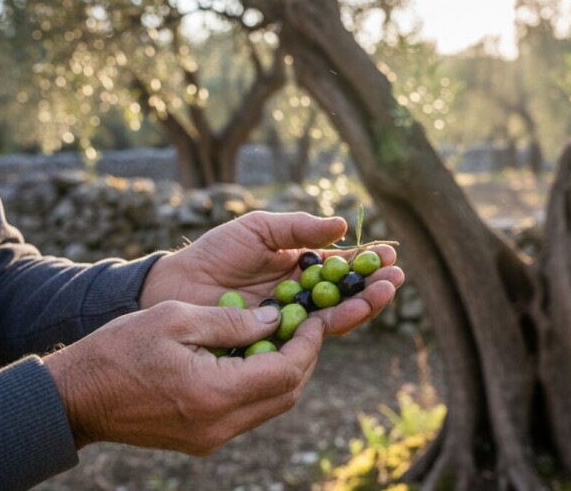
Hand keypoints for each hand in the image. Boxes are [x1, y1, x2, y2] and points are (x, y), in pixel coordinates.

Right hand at [44, 300, 322, 453]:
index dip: (308, 343)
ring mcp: (211, 438)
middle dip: (304, 358)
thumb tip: (276, 319)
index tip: (316, 317)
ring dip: (285, 373)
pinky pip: (248, 413)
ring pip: (271, 406)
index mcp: (214, 394)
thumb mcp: (177, 319)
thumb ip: (232, 321)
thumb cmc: (119, 349)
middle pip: (287, 394)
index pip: (285, 372)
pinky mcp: (202, 440)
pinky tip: (255, 358)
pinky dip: (261, 385)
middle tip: (307, 326)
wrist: (76, 397)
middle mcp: (219, 425)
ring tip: (284, 337)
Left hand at [139, 211, 403, 335]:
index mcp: (297, 268)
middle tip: (395, 280)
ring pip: (333, 317)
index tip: (388, 256)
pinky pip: (308, 337)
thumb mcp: (258, 229)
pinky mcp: (276, 343)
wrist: (175, 287)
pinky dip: (331, 326)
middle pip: (345, 295)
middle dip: (372, 287)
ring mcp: (289, 321)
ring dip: (362, 306)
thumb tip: (342, 226)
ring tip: (384, 294)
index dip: (364, 263)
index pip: (340, 267)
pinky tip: (352, 313)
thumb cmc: (214, 254)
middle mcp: (299, 297)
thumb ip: (298, 229)